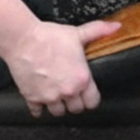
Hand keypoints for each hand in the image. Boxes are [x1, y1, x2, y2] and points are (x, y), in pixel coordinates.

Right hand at [6, 18, 120, 117]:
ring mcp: (49, 97)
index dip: (90, 97)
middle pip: (76, 109)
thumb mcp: (77, 33)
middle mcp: (67, 91)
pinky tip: (40, 96)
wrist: (23, 39)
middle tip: (70, 90)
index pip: (93, 102)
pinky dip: (39, 107)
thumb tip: (115, 27)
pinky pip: (38, 112)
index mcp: (81, 79)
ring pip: (58, 113)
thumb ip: (98, 31)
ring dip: (58, 105)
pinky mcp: (33, 98)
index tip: (86, 92)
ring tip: (56, 92)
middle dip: (74, 101)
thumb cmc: (49, 36)